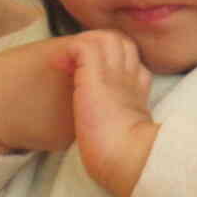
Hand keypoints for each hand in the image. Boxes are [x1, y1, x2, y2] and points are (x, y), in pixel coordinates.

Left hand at [56, 31, 156, 196]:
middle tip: (78, 66)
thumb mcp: (129, 138)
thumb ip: (122, 127)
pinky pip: (82, 46)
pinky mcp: (96, 76)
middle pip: (123, 45)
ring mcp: (114, 74)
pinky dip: (68, 51)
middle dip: (103, 49)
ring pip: (106, 38)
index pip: (134, 66)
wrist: (127, 157)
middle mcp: (129, 79)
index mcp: (137, 95)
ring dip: (85, 46)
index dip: (116, 65)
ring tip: (68, 63)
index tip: (96, 78)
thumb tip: (113, 137)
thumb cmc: (124, 158)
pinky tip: (59, 65)